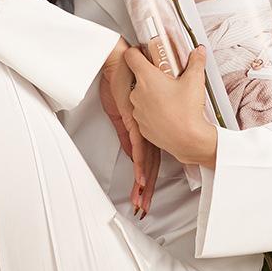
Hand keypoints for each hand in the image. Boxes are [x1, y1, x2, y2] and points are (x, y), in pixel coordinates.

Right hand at [99, 37, 160, 215]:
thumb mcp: (122, 112)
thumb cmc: (121, 81)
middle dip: (149, 188)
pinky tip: (142, 180)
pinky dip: (140, 165)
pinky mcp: (133, 121)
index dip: (152, 176)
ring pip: (147, 160)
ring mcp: (142, 126)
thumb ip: (127, 132)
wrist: (118, 62)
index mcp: (147, 127)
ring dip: (146, 182)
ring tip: (143, 202)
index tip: (150, 194)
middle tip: (147, 208)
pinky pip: (138, 147)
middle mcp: (147, 129)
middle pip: (152, 163)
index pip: (152, 157)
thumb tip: (131, 152)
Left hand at [123, 44, 215, 166]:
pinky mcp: (141, 125)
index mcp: (146, 78)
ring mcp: (137, 111)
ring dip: (150, 95)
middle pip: (138, 77)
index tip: (143, 53)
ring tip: (168, 98)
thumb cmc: (187, 111)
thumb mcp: (194, 81)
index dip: (137, 52)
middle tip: (166, 79)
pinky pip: (144, 113)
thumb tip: (199, 52)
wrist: (188, 140)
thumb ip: (196, 62)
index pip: (131, 56)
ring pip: (140, 97)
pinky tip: (166, 113)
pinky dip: (152, 112)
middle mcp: (137, 93)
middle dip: (150, 77)